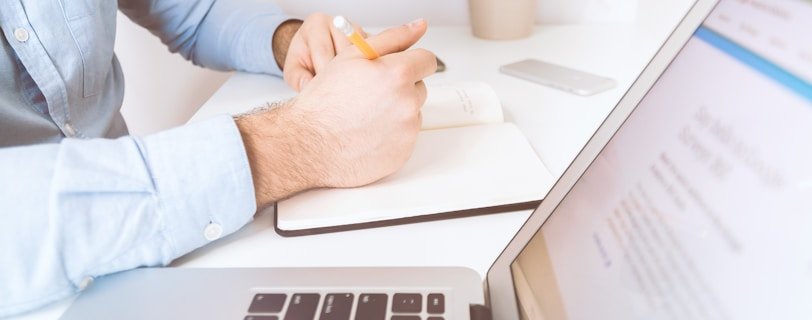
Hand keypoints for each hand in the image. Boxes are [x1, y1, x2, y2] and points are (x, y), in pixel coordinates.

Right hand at [238, 19, 436, 207]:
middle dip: (401, 88)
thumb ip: (392, 38)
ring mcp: (407, 131)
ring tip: (365, 116)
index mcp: (397, 74)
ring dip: (397, 112)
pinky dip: (391, 135)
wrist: (308, 144)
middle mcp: (407, 103)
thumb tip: (419, 25)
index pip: (427, 60)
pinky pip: (406, 137)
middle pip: (419, 88)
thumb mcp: (353, 56)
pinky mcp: (403, 153)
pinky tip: (367, 134)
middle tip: (370, 95)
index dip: (410, 62)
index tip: (397, 69)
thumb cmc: (325, 100)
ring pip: (412, 113)